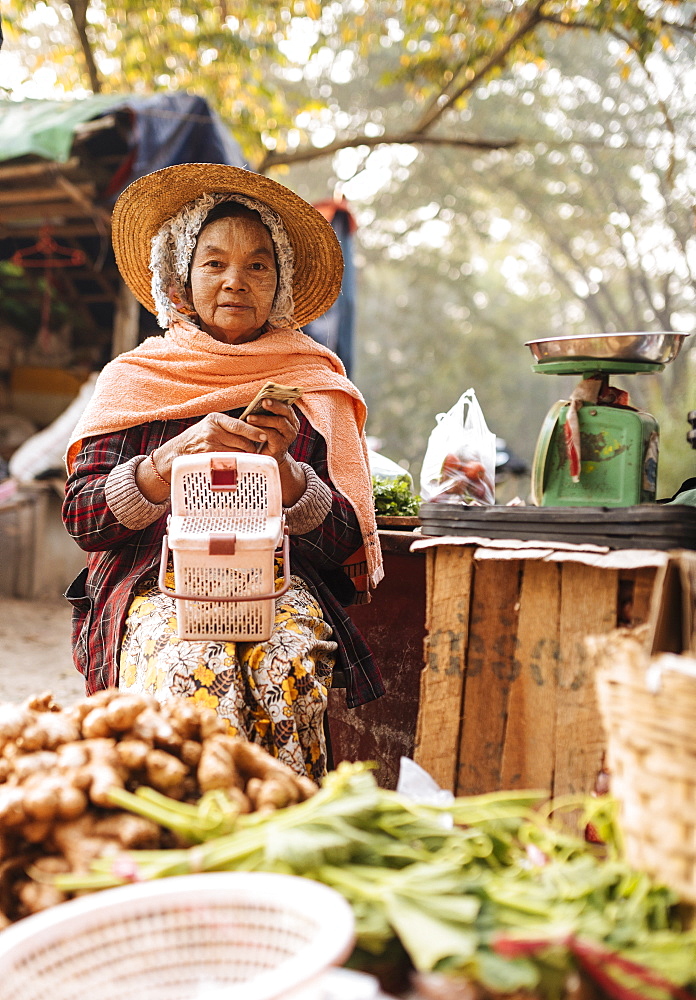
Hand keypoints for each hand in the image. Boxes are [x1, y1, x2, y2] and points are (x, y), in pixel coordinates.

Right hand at [136, 411, 267, 502]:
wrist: (176, 451)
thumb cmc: (198, 438)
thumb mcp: (210, 425)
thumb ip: (228, 426)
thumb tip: (253, 429)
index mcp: (215, 419)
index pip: (239, 425)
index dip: (254, 432)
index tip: (264, 436)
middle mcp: (212, 431)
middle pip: (242, 442)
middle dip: (251, 447)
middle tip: (255, 450)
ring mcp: (210, 446)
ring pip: (238, 453)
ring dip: (245, 456)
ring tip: (245, 457)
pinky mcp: (209, 459)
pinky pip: (230, 462)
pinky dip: (236, 463)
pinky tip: (237, 463)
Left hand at [244, 398, 299, 464]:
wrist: (268, 456)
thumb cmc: (265, 436)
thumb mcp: (267, 423)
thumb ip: (266, 413)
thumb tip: (257, 399)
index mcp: (289, 418)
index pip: (286, 405)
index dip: (277, 399)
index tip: (266, 395)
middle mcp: (292, 426)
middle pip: (285, 412)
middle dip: (274, 406)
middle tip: (263, 401)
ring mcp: (288, 436)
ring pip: (279, 422)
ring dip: (263, 419)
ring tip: (250, 418)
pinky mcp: (281, 446)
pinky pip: (273, 435)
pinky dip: (262, 430)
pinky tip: (252, 429)